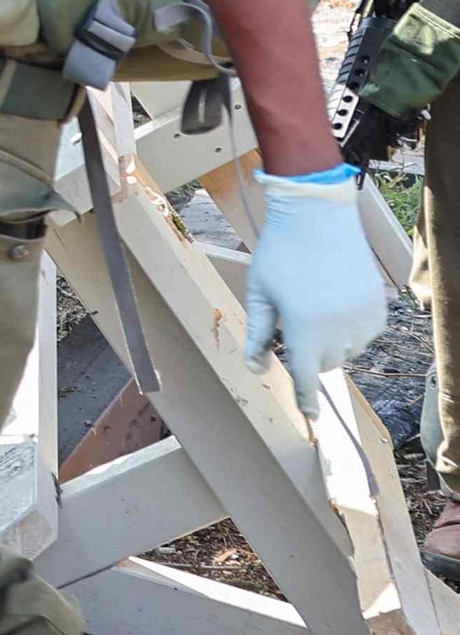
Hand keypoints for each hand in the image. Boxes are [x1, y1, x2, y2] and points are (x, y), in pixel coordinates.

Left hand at [242, 169, 390, 382]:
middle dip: (309, 353)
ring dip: (331, 341)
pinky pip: (365, 334)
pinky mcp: (378, 308)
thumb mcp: (260, 294)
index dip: (306, 399)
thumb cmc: (280, 255)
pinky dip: (351, 328)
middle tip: (296, 320)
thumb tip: (256, 368)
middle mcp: (337, 330)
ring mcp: (362, 319)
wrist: (318, 218)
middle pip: (324, 364)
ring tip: (315, 305)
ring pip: (347, 351)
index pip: (305, 377)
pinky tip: (336, 301)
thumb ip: (258, 334)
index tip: (310, 417)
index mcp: (303, 330)